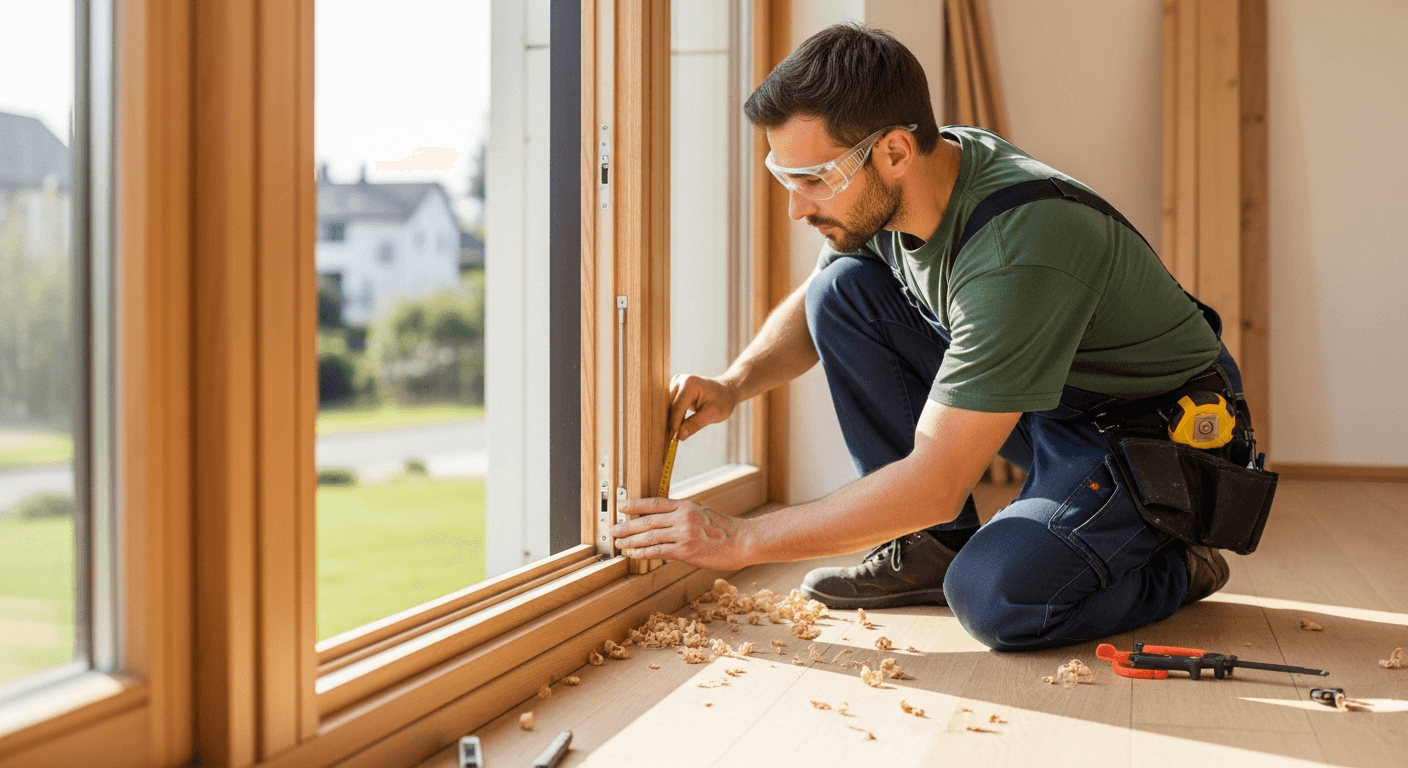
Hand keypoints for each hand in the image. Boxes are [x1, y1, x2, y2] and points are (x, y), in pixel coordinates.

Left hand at [612, 497, 753, 570]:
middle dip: (627, 526)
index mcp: (686, 505)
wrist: (743, 541)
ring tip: (620, 544)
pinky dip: (643, 552)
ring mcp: (684, 533)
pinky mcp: (686, 550)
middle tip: (613, 530)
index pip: (655, 503)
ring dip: (631, 540)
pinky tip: (634, 554)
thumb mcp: (704, 513)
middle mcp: (683, 517)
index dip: (636, 504)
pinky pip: (659, 551)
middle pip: (648, 520)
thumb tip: (667, 521)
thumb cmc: (725, 529)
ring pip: (650, 536)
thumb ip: (684, 515)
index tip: (621, 506)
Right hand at [668, 374, 738, 440]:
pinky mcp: (674, 389)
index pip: (677, 407)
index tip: (674, 439)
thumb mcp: (713, 414)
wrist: (725, 391)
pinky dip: (672, 417)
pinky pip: (669, 406)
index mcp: (690, 384)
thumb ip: (695, 424)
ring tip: (674, 434)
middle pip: (670, 406)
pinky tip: (677, 427)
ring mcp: (675, 383)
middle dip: (671, 422)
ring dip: (670, 420)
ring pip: (667, 407)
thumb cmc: (722, 401)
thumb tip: (680, 435)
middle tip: (672, 440)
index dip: (674, 424)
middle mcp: (679, 380)